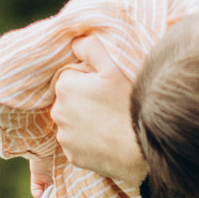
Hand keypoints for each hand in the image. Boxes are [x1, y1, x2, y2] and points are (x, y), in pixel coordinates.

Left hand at [50, 46, 148, 192]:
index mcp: (64, 86)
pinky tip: (107, 139)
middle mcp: (57, 112)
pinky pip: (77, 144)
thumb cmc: (128, 105)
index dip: (91, 80)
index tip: (107, 88)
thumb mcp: (113, 68)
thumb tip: (75, 41)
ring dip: (86, 121)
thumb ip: (91, 48)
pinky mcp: (72, 156)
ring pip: (73, 122)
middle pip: (71, 99)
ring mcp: (64, 136)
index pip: (72, 76)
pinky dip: (88, 141)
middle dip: (85, 100)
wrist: (141, 148)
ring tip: (110, 123)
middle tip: (111, 106)